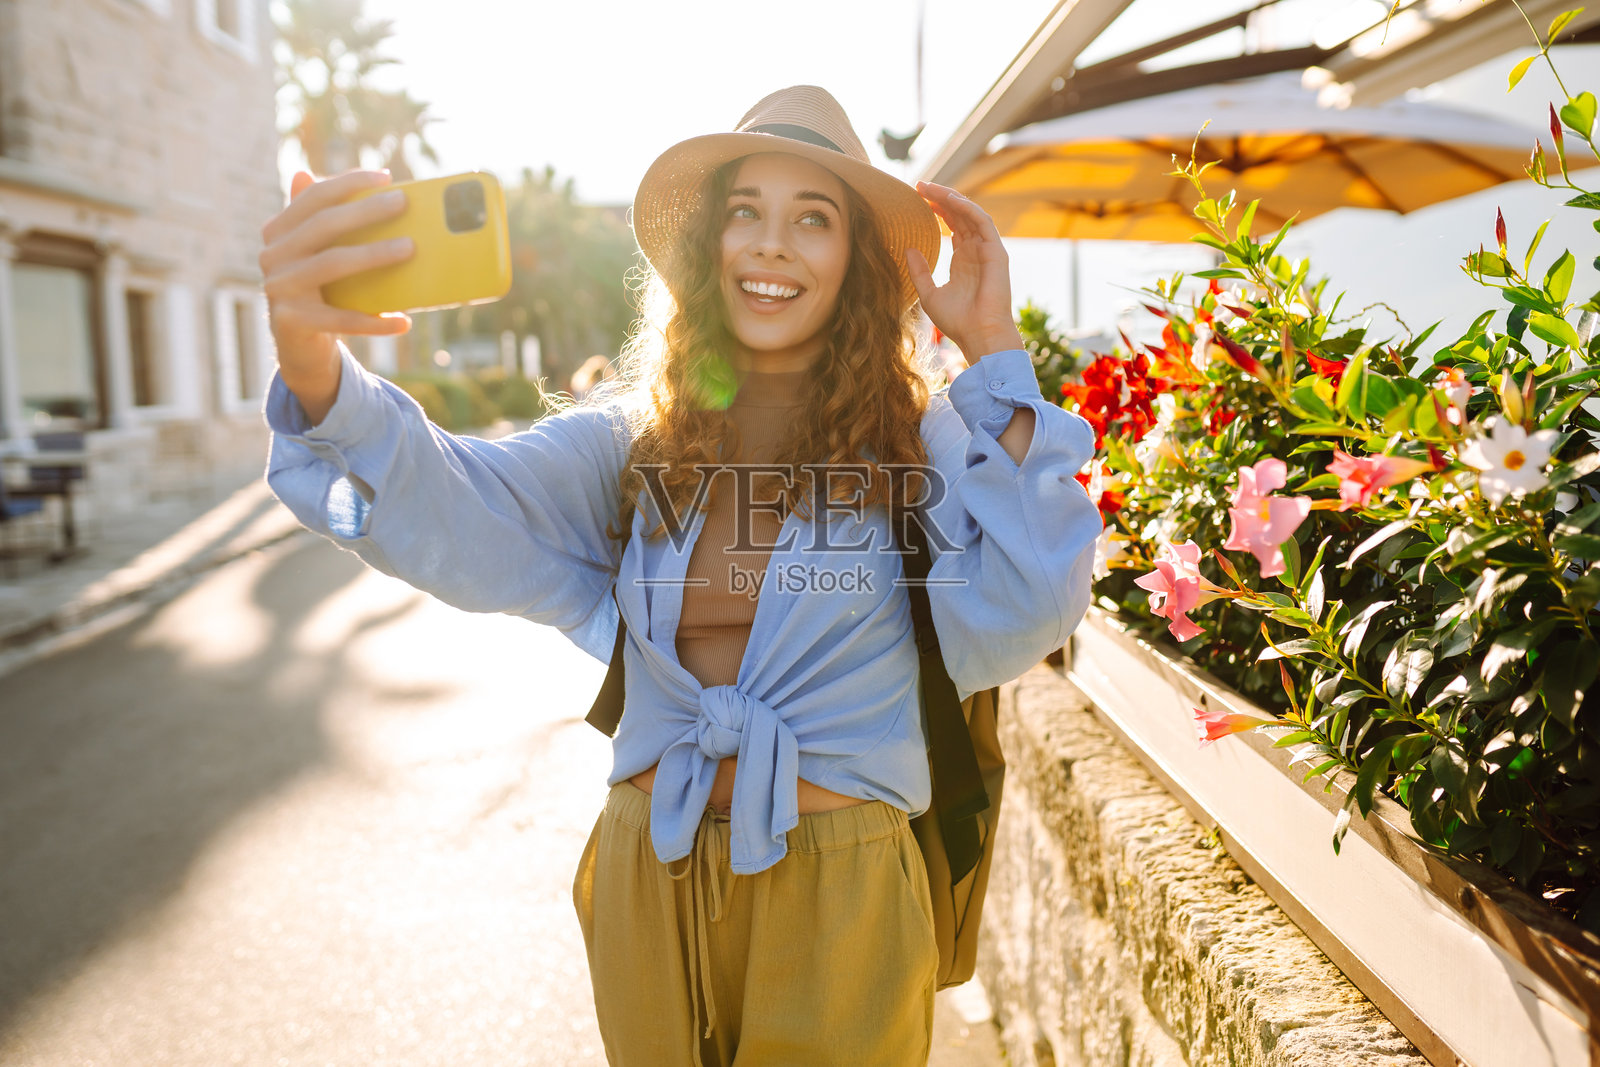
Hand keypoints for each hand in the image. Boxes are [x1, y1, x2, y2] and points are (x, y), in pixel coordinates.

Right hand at [258, 169, 415, 423]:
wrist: (299, 347)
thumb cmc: (319, 292)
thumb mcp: (319, 255)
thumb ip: (324, 219)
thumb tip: (342, 173)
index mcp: (278, 231)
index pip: (314, 197)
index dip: (348, 183)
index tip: (385, 176)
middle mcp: (272, 256)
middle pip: (323, 225)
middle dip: (365, 211)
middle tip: (402, 203)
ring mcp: (279, 289)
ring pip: (332, 264)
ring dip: (374, 255)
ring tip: (410, 249)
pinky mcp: (292, 322)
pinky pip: (341, 319)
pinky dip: (375, 321)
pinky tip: (404, 321)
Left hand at [904, 181, 1023, 364]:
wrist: (979, 334)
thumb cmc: (957, 321)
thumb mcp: (929, 294)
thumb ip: (919, 271)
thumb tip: (908, 248)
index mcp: (963, 260)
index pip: (952, 226)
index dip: (937, 210)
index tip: (917, 199)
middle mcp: (977, 251)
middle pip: (959, 216)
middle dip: (940, 198)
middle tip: (920, 185)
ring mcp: (988, 250)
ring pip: (970, 214)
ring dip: (952, 198)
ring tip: (931, 188)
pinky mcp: (996, 252)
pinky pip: (983, 222)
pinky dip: (967, 208)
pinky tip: (950, 199)